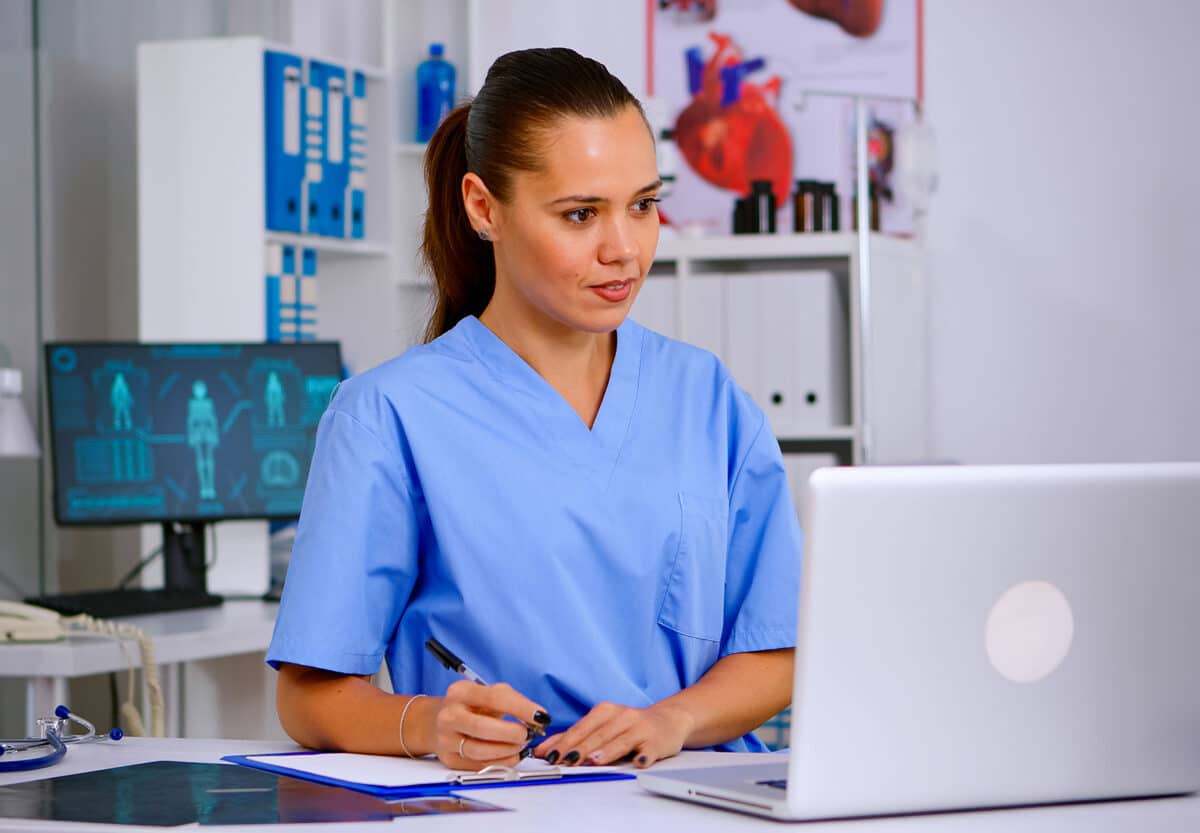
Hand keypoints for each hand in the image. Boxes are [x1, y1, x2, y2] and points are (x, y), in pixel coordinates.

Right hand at [432, 681, 550, 770]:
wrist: (435, 722)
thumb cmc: (469, 707)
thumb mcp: (486, 694)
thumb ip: (512, 701)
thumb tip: (538, 718)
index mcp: (461, 692)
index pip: (494, 698)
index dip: (521, 708)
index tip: (540, 717)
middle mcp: (450, 715)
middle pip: (484, 728)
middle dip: (512, 733)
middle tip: (528, 734)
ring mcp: (446, 739)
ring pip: (480, 751)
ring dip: (508, 751)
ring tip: (521, 745)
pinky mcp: (449, 759)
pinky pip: (479, 766)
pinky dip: (501, 763)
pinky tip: (511, 756)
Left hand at [533, 701, 694, 768]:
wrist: (667, 719)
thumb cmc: (629, 726)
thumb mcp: (601, 726)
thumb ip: (574, 738)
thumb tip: (543, 750)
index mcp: (605, 712)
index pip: (581, 728)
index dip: (565, 742)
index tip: (550, 755)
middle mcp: (622, 716)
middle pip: (598, 735)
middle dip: (581, 748)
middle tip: (565, 761)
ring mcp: (640, 728)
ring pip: (622, 740)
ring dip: (608, 750)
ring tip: (595, 760)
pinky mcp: (657, 741)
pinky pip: (650, 749)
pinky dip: (644, 755)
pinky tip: (639, 761)